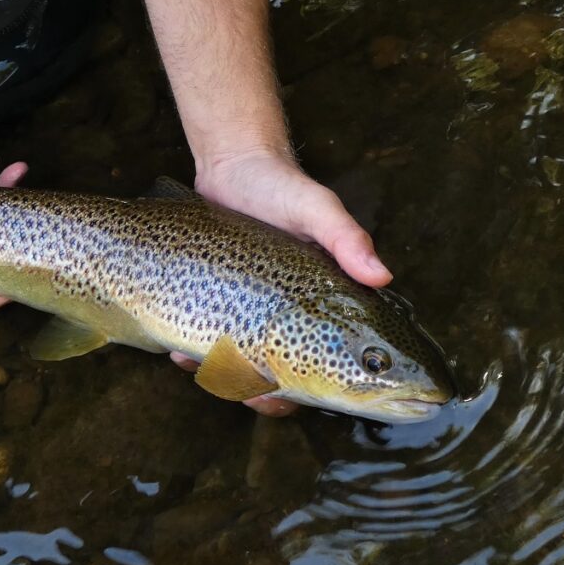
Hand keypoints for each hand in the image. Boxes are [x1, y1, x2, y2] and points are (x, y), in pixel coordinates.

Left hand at [168, 150, 392, 417]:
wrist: (232, 167)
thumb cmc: (282, 186)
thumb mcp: (316, 207)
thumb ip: (346, 238)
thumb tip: (382, 276)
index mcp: (328, 304)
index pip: (337, 365)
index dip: (316, 391)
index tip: (287, 397)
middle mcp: (294, 316)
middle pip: (287, 379)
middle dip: (265, 395)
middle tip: (249, 394)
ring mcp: (255, 313)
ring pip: (245, 369)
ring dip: (225, 380)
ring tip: (204, 367)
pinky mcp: (222, 305)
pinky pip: (212, 345)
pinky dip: (196, 358)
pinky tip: (181, 354)